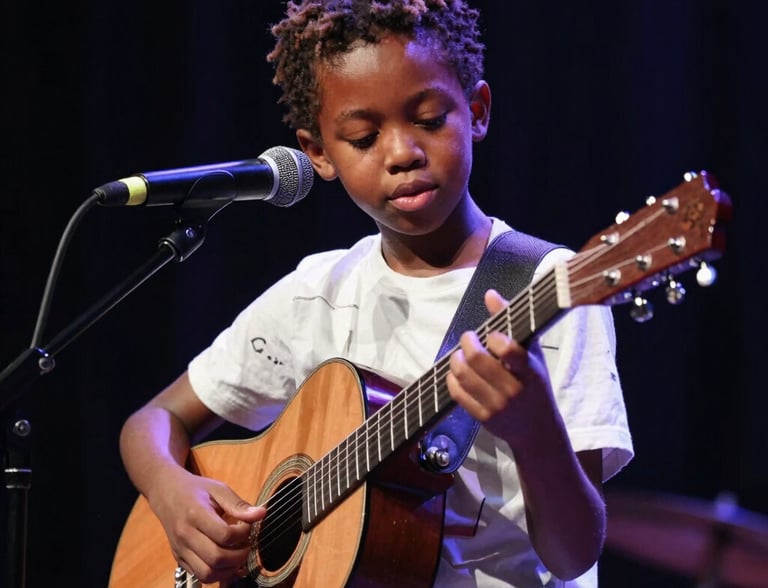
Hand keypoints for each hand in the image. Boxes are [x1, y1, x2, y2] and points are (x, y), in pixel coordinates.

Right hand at [148, 468, 265, 583]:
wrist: (167, 493)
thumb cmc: (196, 490)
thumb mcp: (219, 489)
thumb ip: (238, 504)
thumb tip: (261, 514)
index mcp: (195, 514)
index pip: (224, 535)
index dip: (243, 533)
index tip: (248, 526)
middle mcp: (185, 535)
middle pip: (216, 558)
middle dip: (239, 556)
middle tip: (247, 544)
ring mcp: (180, 549)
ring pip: (207, 574)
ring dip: (229, 569)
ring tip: (238, 555)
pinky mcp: (179, 559)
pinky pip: (200, 576)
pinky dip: (218, 574)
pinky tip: (227, 562)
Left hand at [446, 289, 557, 445]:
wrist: (538, 429)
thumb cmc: (535, 384)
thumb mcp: (532, 354)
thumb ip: (513, 324)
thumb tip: (490, 294)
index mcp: (530, 371)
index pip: (509, 350)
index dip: (494, 338)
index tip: (491, 335)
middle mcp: (514, 389)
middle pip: (478, 360)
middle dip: (467, 342)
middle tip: (468, 338)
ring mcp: (498, 405)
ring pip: (464, 376)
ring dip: (456, 359)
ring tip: (459, 354)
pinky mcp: (484, 418)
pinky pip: (458, 394)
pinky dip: (452, 378)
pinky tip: (456, 372)